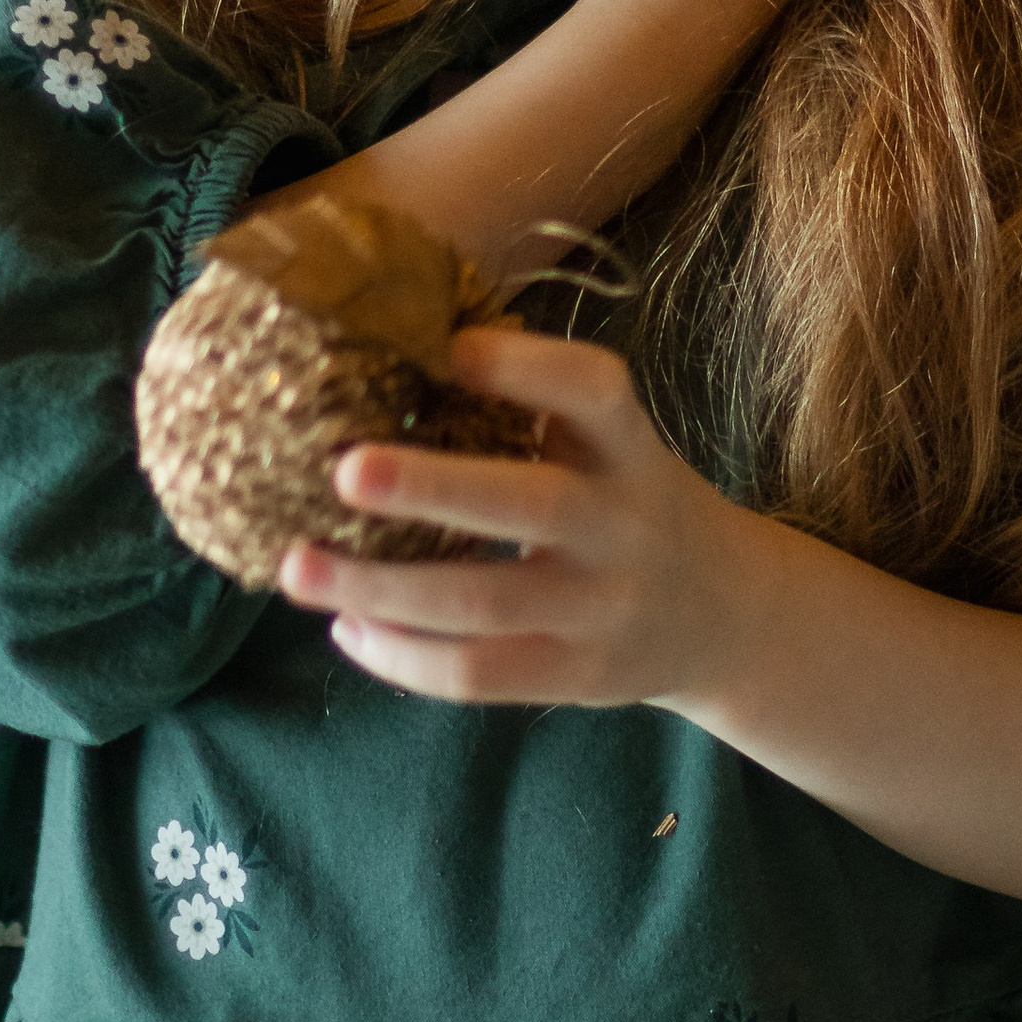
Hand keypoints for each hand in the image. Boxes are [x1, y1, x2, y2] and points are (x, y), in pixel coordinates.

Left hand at [273, 326, 757, 708]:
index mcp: (630, 447)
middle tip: (341, 469)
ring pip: (483, 604)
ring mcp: (602, 608)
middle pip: (530, 505)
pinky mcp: (577, 675)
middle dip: (430, 489)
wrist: (725, 614)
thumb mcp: (611, 445)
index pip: (593, 391)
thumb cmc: (629, 501)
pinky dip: (402, 657)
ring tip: (296, 567)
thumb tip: (394, 351)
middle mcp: (622, 524)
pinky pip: (479, 674)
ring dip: (380, 589)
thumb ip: (534, 409)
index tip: (447, 346)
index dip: (523, 367)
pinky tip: (347, 629)